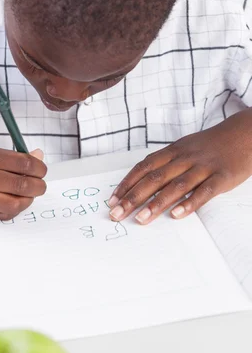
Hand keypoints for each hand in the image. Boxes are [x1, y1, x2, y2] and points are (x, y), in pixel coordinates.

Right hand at [0, 140, 46, 218]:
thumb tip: (37, 158)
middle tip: (41, 182)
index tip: (41, 168)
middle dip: (38, 185)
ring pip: (14, 204)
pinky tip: (16, 200)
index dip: (39, 167)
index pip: (23, 165)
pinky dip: (14, 209)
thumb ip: (10, 155)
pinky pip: (1, 215)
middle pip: (22, 185)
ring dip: (28, 199)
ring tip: (30, 193)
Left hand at [108, 109, 251, 224]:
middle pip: (154, 178)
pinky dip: (189, 203)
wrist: (243, 134)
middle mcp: (184, 158)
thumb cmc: (210, 145)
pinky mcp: (221, 177)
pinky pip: (204, 191)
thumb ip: (165, 163)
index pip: (144, 167)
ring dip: (156, 203)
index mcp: (173, 151)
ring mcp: (203, 167)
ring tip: (140, 219)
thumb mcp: (185, 148)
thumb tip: (141, 181)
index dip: (127, 183)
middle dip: (133, 197)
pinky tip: (177, 215)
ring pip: (176, 186)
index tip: (113, 200)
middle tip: (117, 214)